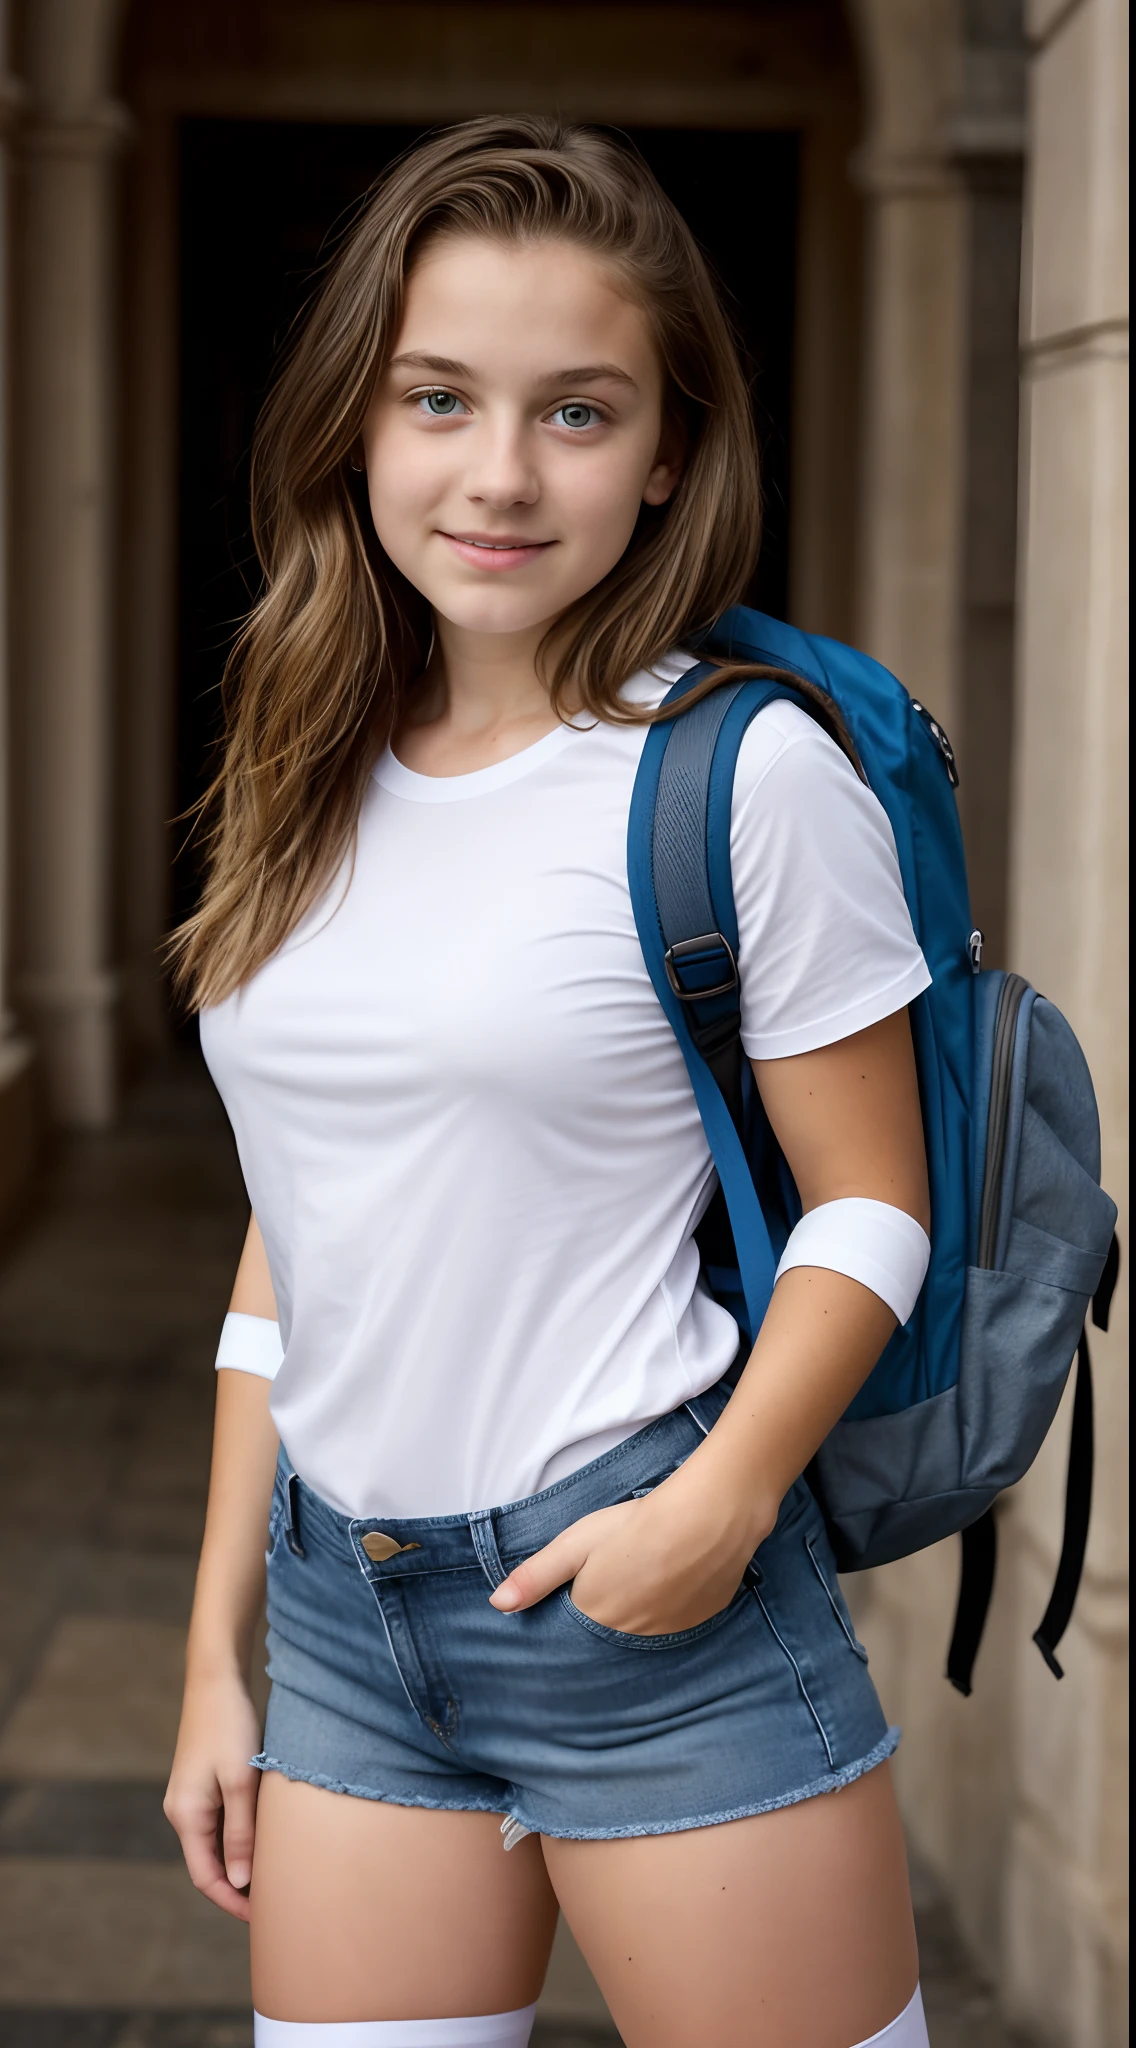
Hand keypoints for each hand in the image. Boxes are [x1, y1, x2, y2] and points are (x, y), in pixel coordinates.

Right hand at [164, 1672, 263, 1920]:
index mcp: (186, 1815)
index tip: (262, 1918)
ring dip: (240, 1860)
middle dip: (238, 1886)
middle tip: (275, 1901)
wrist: (217, 1679)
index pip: (205, 1877)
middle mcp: (182, 1810)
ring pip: (216, 1843)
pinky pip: (219, 1822)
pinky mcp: (202, 1782)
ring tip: (275, 1874)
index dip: (232, 1901)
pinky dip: (239, 1836)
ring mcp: (190, 1796)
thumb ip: (240, 1834)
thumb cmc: (230, 1727)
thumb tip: (240, 1883)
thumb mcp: (240, 1782)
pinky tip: (264, 1837)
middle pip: (209, 1863)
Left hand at [489, 1467, 772, 1636]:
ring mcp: (671, 1633)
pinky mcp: (703, 1620)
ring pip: (647, 1628)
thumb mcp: (575, 1544)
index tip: (584, 1587)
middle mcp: (632, 1638)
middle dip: (609, 1612)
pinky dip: (674, 1605)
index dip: (579, 1607)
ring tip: (648, 1571)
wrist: (707, 1516)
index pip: (576, 1631)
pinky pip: (679, 1621)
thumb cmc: (636, 1525)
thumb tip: (496, 1605)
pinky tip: (677, 1575)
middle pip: (611, 1633)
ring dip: (642, 1609)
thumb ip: (536, 1576)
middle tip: (619, 1573)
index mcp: (597, 1620)